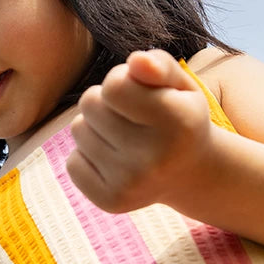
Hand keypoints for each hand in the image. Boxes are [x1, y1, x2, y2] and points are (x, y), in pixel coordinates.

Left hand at [67, 50, 212, 212]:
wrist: (190, 174)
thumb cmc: (179, 117)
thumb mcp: (180, 85)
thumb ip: (160, 64)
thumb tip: (136, 61)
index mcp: (179, 122)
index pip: (114, 85)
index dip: (120, 80)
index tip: (138, 92)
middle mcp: (156, 158)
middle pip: (90, 104)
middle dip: (105, 102)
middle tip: (131, 117)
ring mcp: (131, 184)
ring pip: (78, 130)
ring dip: (95, 127)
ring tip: (125, 137)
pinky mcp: (111, 201)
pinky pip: (72, 162)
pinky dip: (88, 156)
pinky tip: (115, 161)